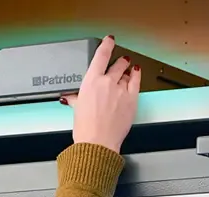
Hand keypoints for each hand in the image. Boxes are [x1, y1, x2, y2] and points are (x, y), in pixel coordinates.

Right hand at [61, 36, 140, 153]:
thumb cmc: (86, 130)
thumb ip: (75, 99)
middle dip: (118, 62)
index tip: (109, 41)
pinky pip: (137, 81)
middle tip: (118, 63)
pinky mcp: (132, 99)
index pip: (101, 55)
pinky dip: (136, 75)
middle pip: (117, 64)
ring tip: (126, 71)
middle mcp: (107, 82)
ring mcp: (121, 90)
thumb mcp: (77, 110)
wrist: (97, 144)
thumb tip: (71, 98)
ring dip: (126, 71)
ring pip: (127, 72)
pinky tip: (135, 73)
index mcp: (91, 82)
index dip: (106, 45)